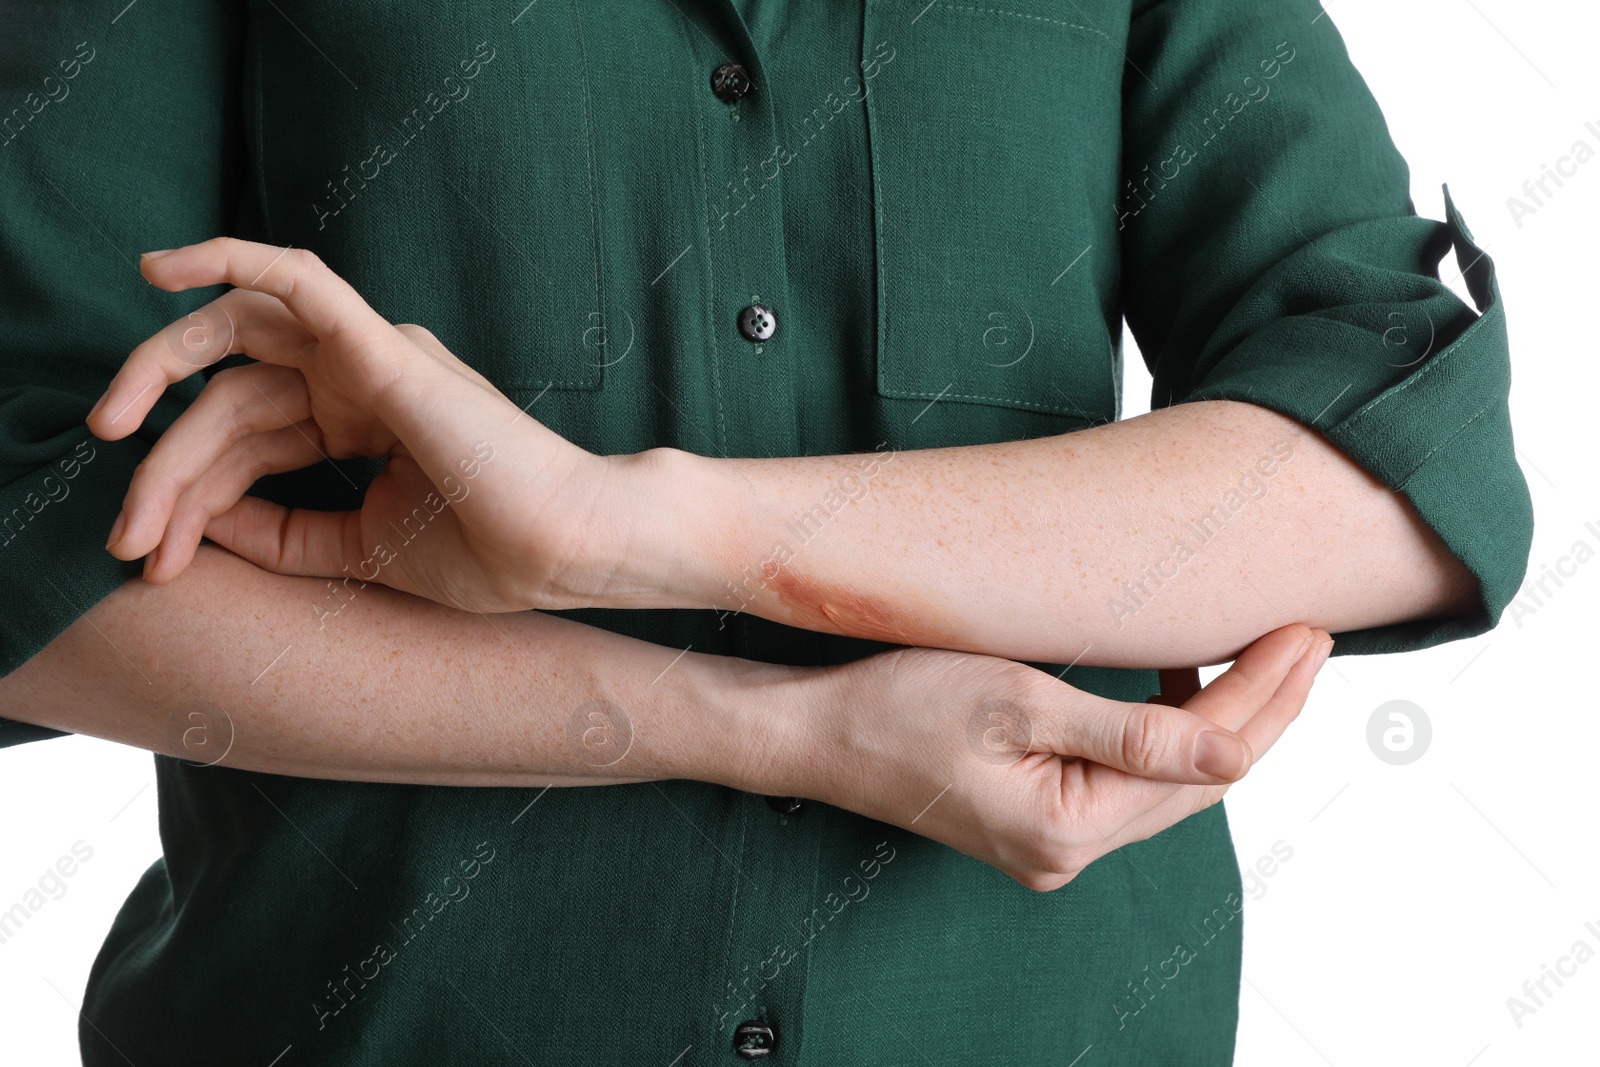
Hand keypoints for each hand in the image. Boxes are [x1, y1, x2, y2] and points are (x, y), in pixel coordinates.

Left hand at [88, 238, 661, 612]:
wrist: (563, 549)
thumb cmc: (488, 552)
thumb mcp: (360, 550)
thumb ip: (285, 533)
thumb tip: (201, 519)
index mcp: (359, 422)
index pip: (247, 440)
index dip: (189, 495)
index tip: (155, 562)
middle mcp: (358, 378)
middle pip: (229, 398)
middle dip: (164, 464)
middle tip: (126, 536)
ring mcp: (371, 354)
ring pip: (238, 340)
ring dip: (160, 379)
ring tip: (111, 431)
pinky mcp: (382, 344)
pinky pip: (295, 278)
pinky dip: (228, 257)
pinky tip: (163, 267)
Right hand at [785, 623, 1331, 890]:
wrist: (813, 732)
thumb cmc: (897, 706)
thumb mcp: (1016, 703)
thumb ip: (1131, 733)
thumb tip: (1236, 756)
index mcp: (1069, 829)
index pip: (1201, 760)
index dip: (1263, 696)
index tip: (1306, 634)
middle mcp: (1069, 852)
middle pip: (1197, 780)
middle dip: (1261, 708)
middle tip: (1312, 637)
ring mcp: (1052, 843)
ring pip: (1168, 782)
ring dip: (1219, 720)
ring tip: (1266, 654)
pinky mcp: (1036, 820)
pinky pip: (1128, 781)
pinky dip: (1165, 733)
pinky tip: (1179, 685)